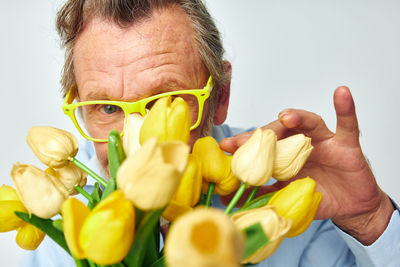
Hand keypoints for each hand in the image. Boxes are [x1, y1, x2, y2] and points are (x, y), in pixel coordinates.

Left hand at [220, 86, 393, 244]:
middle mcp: (302, 142)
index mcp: (285, 154)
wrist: (351, 206)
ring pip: (309, 123)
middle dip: (263, 134)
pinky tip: (341, 93)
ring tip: (286, 117)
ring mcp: (324, 141)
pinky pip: (348, 124)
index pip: (263, 145)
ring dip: (298, 117)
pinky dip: (345, 108)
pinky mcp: (347, 144)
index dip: (245, 145)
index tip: (226, 146)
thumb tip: (232, 196)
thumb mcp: (287, 196)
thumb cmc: (320, 196)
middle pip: (281, 131)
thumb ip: (263, 193)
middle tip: (246, 139)